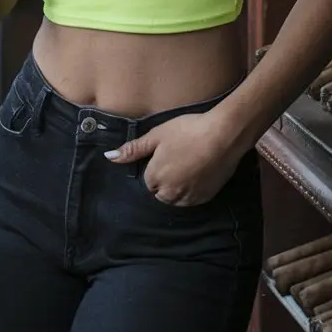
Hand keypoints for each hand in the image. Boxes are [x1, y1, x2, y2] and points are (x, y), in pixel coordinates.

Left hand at [104, 112, 244, 207]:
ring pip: (176, 198)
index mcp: (154, 177)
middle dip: (165, 180)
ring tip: (190, 165)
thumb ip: (133, 149)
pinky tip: (200, 172)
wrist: (223, 136)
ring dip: (178, 187)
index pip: (148, 180)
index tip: (167, 153)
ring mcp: (188, 198)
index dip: (156, 166)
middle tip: (179, 157)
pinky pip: (192, 199)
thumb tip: (109, 157)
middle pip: (160, 192)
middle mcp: (169, 193)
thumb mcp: (157, 135)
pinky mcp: (205, 198)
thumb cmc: (187, 131)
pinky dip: (193, 190)